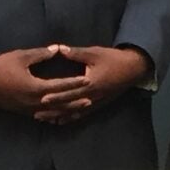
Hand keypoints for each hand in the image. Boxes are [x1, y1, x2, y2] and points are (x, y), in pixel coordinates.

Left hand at [33, 45, 148, 125]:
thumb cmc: (113, 59)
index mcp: (90, 84)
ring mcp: (96, 102)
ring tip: (46, 120)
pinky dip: (71, 118)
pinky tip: (61, 121)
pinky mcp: (99, 104)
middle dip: (53, 111)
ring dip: (60, 117)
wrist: (133, 69)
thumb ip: (76, 53)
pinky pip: (83, 114)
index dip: (55, 96)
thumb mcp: (94, 53)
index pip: (70, 92)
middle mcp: (92, 97)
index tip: (41, 99)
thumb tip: (58, 48)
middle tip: (37, 115)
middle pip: (69, 106)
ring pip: (75, 113)